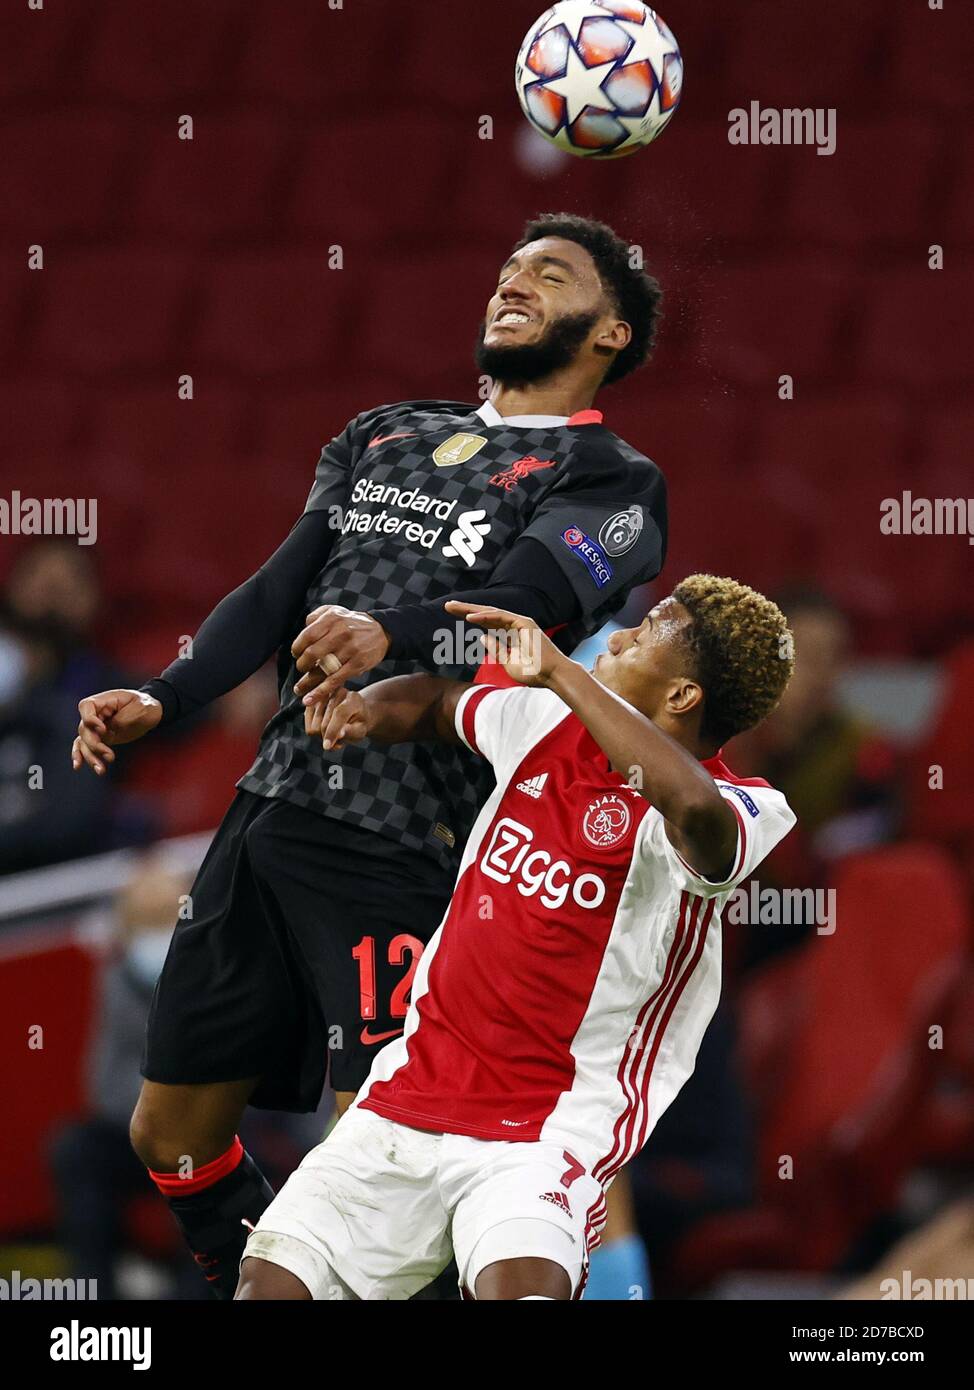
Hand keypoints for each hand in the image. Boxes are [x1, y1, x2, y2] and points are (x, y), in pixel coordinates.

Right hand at [72, 689, 162, 774]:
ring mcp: (97, 726)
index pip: (86, 707)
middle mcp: (96, 713)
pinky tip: (78, 766)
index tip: (103, 730)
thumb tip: (106, 733)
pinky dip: (81, 755)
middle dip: (94, 745)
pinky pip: (85, 745)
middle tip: (110, 756)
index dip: (90, 719)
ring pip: (84, 741)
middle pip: (84, 729)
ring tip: (101, 770)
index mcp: (105, 700)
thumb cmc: (145, 706)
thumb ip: (121, 720)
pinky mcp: (101, 737)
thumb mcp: (139, 709)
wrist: (151, 712)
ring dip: (90, 756)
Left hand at [291, 605, 389, 706]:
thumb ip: (316, 616)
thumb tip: (302, 629)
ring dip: (308, 682)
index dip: (297, 648)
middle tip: (302, 668)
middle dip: (302, 664)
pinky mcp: (357, 664)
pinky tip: (311, 698)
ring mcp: (350, 649)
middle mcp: (341, 633)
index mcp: (332, 619)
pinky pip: (336, 680)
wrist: (381, 631)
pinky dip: (321, 691)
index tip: (296, 654)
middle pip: (313, 653)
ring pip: (323, 669)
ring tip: (299, 689)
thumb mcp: (334, 611)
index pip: (307, 636)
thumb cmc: (352, 623)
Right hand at [304, 687, 369, 749]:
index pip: (339, 714)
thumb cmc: (358, 723)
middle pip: (324, 723)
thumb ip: (351, 732)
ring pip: (314, 725)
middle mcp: (336, 692)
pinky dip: (315, 731)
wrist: (354, 712)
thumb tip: (339, 734)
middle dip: (329, 736)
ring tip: (334, 733)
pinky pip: (307, 724)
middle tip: (340, 740)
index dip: (333, 731)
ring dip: (322, 735)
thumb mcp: (360, 730)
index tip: (327, 747)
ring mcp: (322, 695)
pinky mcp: (311, 701)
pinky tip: (326, 728)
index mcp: (353, 698)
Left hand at [444, 602, 567, 687]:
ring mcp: (520, 622)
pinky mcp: (524, 623)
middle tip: (447, 605)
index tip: (453, 615)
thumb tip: (483, 636)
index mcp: (511, 634)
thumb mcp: (508, 662)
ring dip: (471, 609)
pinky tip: (469, 617)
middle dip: (466, 609)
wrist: (552, 676)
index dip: (470, 618)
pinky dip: (485, 616)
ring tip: (452, 607)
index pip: (487, 622)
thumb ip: (496, 649)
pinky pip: (500, 617)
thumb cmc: (534, 673)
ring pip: (491, 612)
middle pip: (486, 614)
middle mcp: (515, 624)